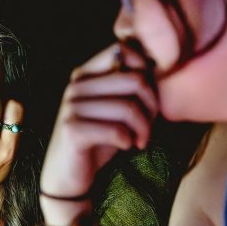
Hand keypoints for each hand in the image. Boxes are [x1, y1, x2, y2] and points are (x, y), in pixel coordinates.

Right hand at [40, 44, 157, 199]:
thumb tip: (158, 65)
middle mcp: (76, 86)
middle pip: (135, 81)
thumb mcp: (114, 108)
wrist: (68, 176)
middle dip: (152, 107)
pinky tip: (126, 146)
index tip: (148, 98)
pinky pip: (117, 130)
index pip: (124, 50)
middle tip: (148, 126)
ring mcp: (71, 107)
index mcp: (85, 73)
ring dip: (144, 129)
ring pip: (129, 108)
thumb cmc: (98, 139)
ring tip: (140, 139)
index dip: (146, 71)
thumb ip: (128, 85)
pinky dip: (129, 140)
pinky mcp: (72, 130)